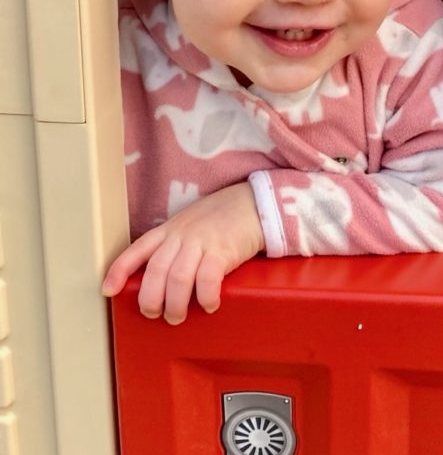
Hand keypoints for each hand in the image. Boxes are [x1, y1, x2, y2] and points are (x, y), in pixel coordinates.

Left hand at [102, 182, 264, 324]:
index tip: (108, 291)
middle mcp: (181, 235)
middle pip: (155, 272)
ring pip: (177, 280)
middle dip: (150, 300)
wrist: (255, 203)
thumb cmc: (223, 218)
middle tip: (155, 314)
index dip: (119, 271)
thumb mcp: (191, 225)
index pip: (136, 250)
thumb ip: (174, 245)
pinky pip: (206, 280)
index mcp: (169, 229)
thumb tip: (160, 279)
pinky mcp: (222, 250)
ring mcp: (201, 242)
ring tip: (178, 317)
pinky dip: (204, 298)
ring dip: (175, 305)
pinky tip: (208, 305)